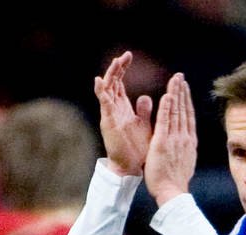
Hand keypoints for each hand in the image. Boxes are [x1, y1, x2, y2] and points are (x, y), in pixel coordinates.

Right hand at [94, 52, 152, 176]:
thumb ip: (144, 111)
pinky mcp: (108, 122)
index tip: (128, 56)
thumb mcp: (143, 125)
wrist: (130, 167)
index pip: (119, 83)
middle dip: (117, 68)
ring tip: (116, 62)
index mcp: (122, 108)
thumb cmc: (136, 149)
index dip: (122, 69)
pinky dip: (101, 92)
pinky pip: (103, 104)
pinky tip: (99, 81)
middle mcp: (114, 109)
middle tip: (125, 56)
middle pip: (112, 83)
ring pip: (107, 90)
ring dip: (110, 76)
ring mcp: (110, 115)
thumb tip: (146, 97)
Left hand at [144, 72, 196, 205]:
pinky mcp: (162, 143)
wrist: (173, 193)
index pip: (188, 117)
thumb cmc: (175, 183)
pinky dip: (167, 107)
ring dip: (176, 94)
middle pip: (183, 110)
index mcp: (188, 142)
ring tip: (175, 79)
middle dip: (182, 92)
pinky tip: (168, 95)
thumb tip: (186, 146)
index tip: (185, 88)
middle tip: (180, 77)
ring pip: (176, 112)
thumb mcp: (185, 162)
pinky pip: (165, 121)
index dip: (186, 101)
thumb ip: (184, 150)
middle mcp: (184, 138)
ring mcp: (174, 139)